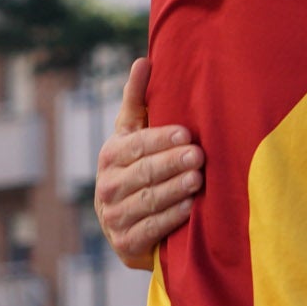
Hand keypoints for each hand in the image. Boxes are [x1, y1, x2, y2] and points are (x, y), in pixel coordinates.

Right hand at [95, 59, 203, 269]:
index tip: (187, 134)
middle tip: (199, 156)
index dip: (161, 139)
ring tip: (198, 180)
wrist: (130, 222)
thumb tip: (144, 60)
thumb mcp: (134, 134)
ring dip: (174, 190)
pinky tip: (189, 208)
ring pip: (147, 201)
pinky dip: (169, 219)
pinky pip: (149, 230)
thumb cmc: (139, 167)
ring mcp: (114, 218)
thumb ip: (138, 100)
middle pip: (143, 173)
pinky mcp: (126, 245)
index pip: (136, 146)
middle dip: (172, 164)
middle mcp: (107, 187)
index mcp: (111, 156)